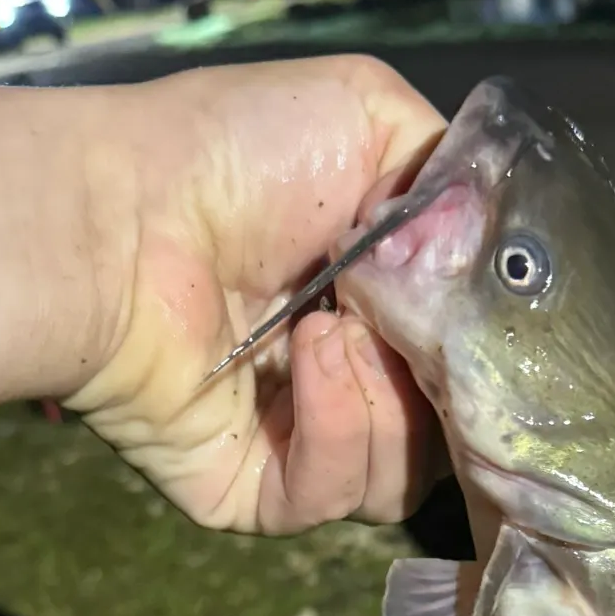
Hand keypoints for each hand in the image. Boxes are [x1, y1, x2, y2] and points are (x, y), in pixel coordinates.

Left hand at [63, 55, 449, 533]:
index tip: (488, 321)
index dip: (487, 353)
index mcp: (375, 305)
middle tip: (411, 324)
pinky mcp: (250, 492)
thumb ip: (457, 182)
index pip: (465, 364)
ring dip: (389, 404)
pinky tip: (306, 361)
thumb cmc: (233, 156)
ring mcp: (295, 442)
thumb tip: (494, 255)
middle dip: (446, 382)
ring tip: (334, 330)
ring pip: (401, 480)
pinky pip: (331, 499)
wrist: (120, 215)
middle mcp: (343, 382)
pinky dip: (337, 433)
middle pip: (448, 434)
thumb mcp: (372, 116)